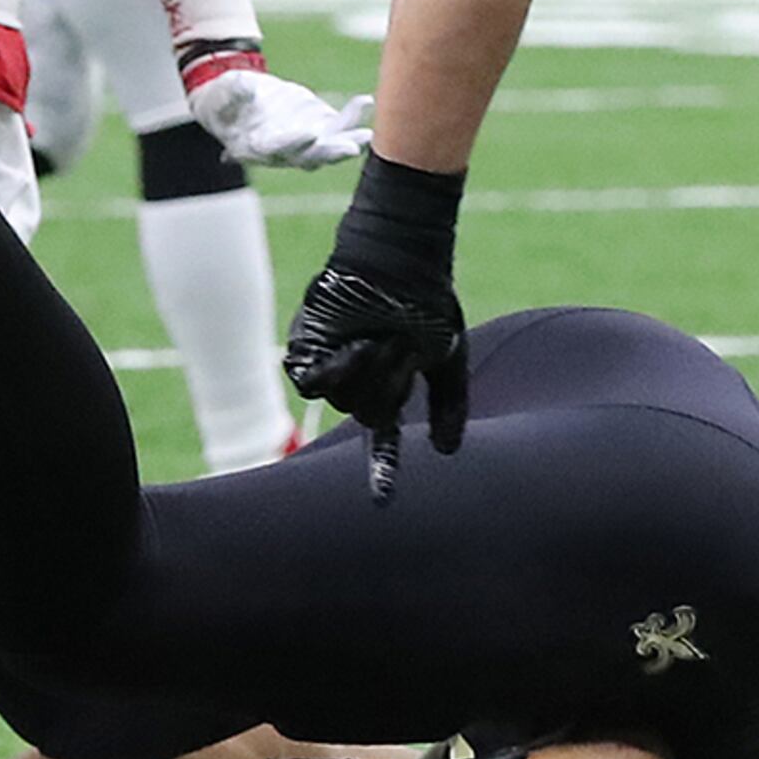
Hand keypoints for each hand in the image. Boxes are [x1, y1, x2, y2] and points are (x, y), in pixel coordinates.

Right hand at [187, 65, 374, 168]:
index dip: (293, 143)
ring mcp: (303, 140)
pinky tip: (365, 101)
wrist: (235, 100)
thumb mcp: (224, 91)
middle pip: (311, 157)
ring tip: (368, 135)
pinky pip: (338, 126)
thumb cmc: (224, 99)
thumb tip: (247, 87)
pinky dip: (352, 117)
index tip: (310, 134)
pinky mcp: (317, 126)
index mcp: (256, 147)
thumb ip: (236, 91)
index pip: (277, 149)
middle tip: (352, 150)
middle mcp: (283, 150)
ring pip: (330, 146)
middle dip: (331, 154)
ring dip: (350, 142)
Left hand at [283, 155, 470, 498]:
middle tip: (401, 348)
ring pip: (343, 399)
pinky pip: (311, 379)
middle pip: (369, 414)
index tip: (382, 502)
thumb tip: (448, 453)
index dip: (383, 469)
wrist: (399, 256)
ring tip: (380, 337)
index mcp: (390, 385)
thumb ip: (450, 403)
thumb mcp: (448, 354)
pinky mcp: (308, 344)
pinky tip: (355, 347)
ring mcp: (332, 362)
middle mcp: (359, 379)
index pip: (384, 438)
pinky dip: (334, 370)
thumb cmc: (427, 299)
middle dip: (389, 387)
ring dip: (367, 373)